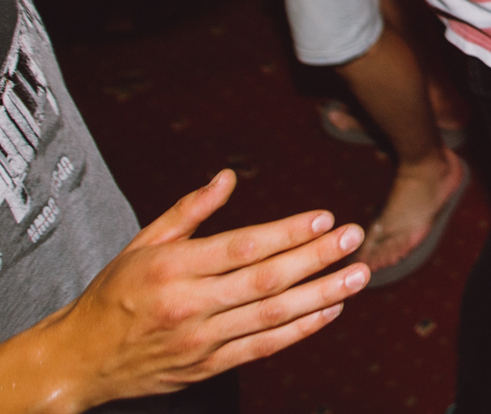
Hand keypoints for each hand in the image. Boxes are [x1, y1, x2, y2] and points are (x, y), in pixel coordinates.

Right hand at [36, 171, 366, 407]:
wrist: (78, 360)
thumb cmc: (114, 295)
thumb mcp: (142, 244)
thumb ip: (189, 211)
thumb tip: (228, 177)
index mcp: (172, 267)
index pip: (242, 246)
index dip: (287, 232)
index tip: (324, 217)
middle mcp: (188, 304)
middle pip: (265, 279)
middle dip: (316, 258)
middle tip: (355, 237)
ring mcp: (199, 340)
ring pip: (271, 316)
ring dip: (321, 294)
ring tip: (358, 275)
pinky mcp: (206, 367)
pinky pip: (263, 348)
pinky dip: (300, 330)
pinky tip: (330, 309)